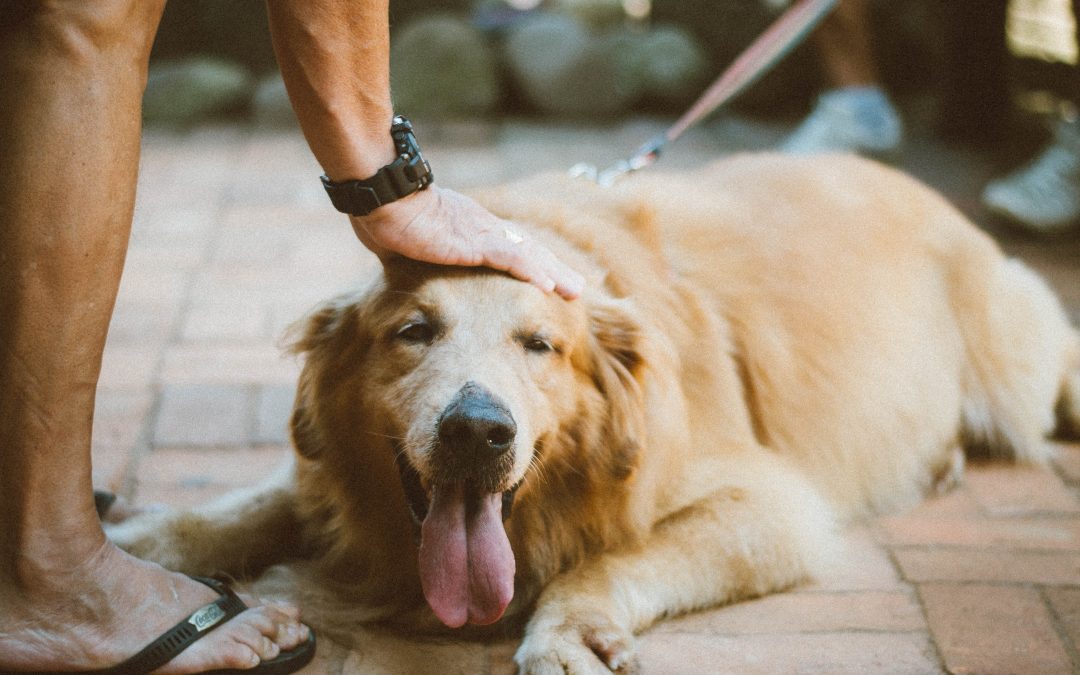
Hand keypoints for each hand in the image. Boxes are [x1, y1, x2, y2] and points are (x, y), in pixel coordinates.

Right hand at [349, 185, 583, 299]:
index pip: (510, 248)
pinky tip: (547, 286)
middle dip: (554, 270)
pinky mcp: (473, 242)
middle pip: (528, 250)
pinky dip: (530, 271)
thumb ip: (413, 254)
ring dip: (553, 273)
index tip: (550, 279)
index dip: (533, 263)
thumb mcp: (406, 243)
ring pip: (527, 255)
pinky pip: (509, 258)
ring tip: (574, 292)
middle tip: (577, 289)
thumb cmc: (385, 215)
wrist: (382, 196)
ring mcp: (480, 234)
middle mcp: (483, 229)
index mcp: (470, 229)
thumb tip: (399, 264)